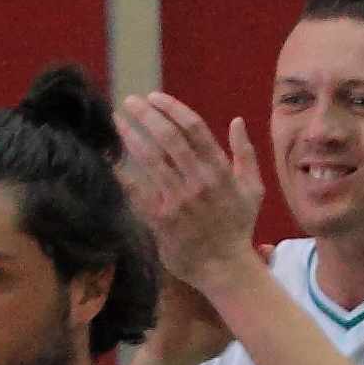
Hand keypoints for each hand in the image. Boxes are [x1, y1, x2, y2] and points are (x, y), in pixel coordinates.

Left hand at [117, 92, 269, 289]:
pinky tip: (111, 157)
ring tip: (118, 119)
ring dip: (131, 135)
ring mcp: (177, 200)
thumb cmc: (237, 226)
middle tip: (131, 101)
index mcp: (220, 170)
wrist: (224, 267)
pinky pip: (137, 190)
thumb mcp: (252, 189)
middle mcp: (198, 181)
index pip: (194, 129)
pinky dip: (123, 172)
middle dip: (147, 115)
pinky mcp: (160, 219)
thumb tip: (236, 121)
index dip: (172, 108)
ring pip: (150, 159)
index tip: (155, 97)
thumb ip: (245, 154)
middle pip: (168, 138)